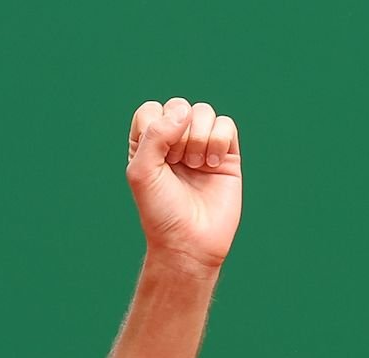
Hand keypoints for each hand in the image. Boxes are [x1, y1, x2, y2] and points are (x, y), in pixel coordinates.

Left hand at [126, 98, 241, 274]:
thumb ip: (154, 136)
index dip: (156, 125)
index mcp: (147, 146)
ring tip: (194, 166)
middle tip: (177, 163)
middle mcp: (173, 143)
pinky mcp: (226, 153)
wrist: (190, 240)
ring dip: (199, 138)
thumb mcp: (142, 173)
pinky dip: (218, 141)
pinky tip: (212, 164)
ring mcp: (201, 146)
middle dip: (179, 133)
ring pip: (204, 112)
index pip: (151, 110)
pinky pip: (226, 124)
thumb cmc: (161, 211)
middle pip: (179, 107)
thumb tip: (183, 112)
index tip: (158, 155)